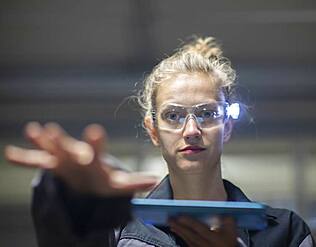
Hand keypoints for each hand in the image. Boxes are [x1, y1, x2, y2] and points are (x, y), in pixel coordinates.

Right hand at [4, 122, 156, 195]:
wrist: (90, 178)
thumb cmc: (104, 180)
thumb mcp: (119, 184)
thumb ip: (134, 182)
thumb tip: (154, 180)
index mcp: (96, 161)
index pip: (97, 151)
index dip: (95, 143)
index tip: (93, 131)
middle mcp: (79, 156)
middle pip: (70, 148)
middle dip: (62, 142)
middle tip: (51, 129)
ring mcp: (64, 158)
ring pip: (52, 148)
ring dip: (43, 141)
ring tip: (33, 130)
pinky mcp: (53, 164)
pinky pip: (37, 160)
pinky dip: (25, 158)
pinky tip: (9, 153)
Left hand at [169, 216, 236, 246]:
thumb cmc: (229, 241)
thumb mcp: (232, 230)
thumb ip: (227, 218)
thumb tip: (220, 207)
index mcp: (213, 238)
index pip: (199, 229)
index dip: (189, 222)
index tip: (180, 216)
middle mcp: (205, 245)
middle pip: (189, 235)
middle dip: (179, 226)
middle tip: (170, 218)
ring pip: (187, 240)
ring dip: (178, 231)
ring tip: (171, 222)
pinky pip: (187, 244)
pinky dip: (181, 236)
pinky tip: (176, 230)